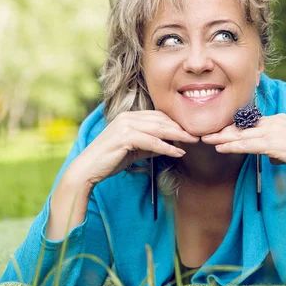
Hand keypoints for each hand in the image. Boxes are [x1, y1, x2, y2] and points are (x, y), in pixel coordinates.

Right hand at [69, 110, 198, 188]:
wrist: (87, 169)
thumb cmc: (110, 160)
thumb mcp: (135, 151)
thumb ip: (151, 146)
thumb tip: (171, 146)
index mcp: (129, 117)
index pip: (159, 116)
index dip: (176, 123)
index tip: (191, 131)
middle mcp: (128, 117)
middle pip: (161, 120)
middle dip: (181, 128)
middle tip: (198, 134)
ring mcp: (125, 125)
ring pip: (159, 128)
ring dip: (178, 135)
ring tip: (193, 141)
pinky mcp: (124, 137)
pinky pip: (152, 141)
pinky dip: (167, 147)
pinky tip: (178, 152)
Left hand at [201, 113, 285, 178]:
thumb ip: (280, 150)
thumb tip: (272, 157)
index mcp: (279, 120)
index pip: (252, 123)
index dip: (235, 128)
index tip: (222, 131)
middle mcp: (274, 122)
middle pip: (243, 127)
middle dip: (223, 131)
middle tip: (207, 133)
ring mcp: (273, 131)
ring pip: (241, 135)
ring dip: (222, 138)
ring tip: (206, 140)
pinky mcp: (273, 143)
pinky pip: (247, 145)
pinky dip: (231, 146)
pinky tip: (220, 148)